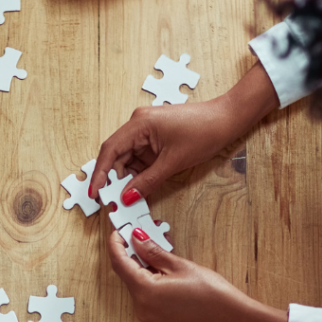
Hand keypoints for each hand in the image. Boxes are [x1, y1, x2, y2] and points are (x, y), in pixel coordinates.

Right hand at [91, 100, 237, 201]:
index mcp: (139, 124)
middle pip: (115, 155)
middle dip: (112, 179)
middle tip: (110, 201)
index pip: (110, 150)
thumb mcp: (173, 162)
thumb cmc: (204, 132)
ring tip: (125, 199)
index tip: (95, 193)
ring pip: (126, 159)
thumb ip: (147, 181)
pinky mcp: (153, 138)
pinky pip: (138, 158)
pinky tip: (137, 188)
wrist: (226, 119)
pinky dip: (136, 174)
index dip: (100, 173)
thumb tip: (127, 197)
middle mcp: (137, 124)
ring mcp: (145, 130)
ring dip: (125, 178)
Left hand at [106, 228, 288, 321]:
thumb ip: (154, 252)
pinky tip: (162, 264)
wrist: (231, 319)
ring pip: (136, 281)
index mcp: (144, 292)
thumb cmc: (211, 294)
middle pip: (126, 273)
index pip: (119, 263)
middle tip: (141, 233)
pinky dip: (149, 276)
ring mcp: (148, 313)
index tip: (118, 231)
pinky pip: (145, 292)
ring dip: (142, 263)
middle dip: (131, 252)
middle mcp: (141, 306)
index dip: (116, 244)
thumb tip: (137, 239)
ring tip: (158, 245)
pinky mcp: (157, 316)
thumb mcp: (180, 266)